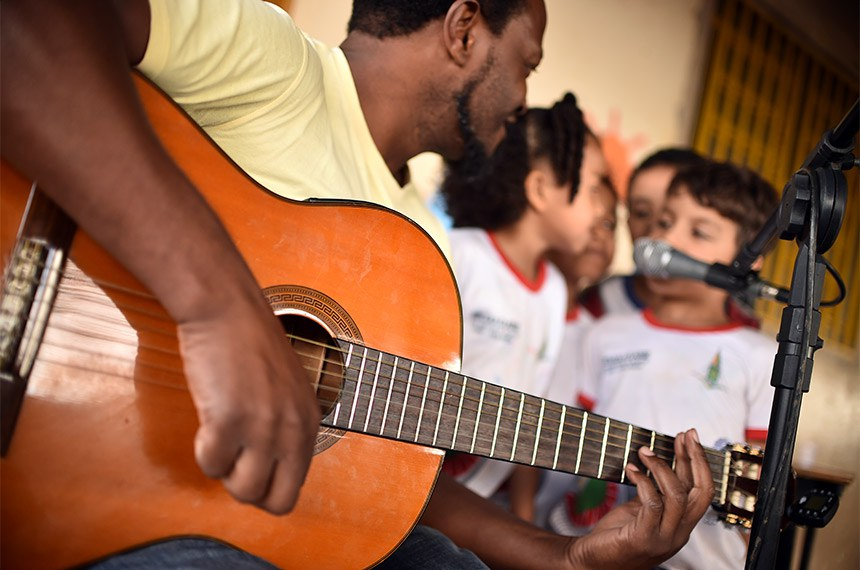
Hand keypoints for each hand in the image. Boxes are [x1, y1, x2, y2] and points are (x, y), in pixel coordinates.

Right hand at [178, 291, 320, 514]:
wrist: (227, 310)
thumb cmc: (248, 344)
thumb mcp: (286, 391)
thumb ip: (285, 429)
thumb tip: (266, 472)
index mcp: (309, 422)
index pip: (294, 488)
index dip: (264, 486)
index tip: (248, 465)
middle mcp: (293, 429)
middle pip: (276, 501)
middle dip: (247, 490)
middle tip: (232, 459)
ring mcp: (264, 427)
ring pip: (243, 491)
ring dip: (224, 470)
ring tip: (220, 436)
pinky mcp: (230, 421)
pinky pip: (211, 465)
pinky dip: (203, 450)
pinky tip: (208, 421)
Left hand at [568, 429, 713, 569]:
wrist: (590, 564)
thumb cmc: (614, 538)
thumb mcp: (641, 511)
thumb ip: (656, 493)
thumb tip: (661, 463)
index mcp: (681, 526)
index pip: (702, 491)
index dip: (699, 463)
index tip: (690, 438)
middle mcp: (678, 534)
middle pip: (701, 493)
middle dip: (695, 459)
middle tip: (684, 435)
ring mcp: (663, 539)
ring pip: (678, 496)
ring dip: (661, 467)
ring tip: (644, 451)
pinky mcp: (643, 539)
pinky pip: (652, 503)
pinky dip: (642, 481)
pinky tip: (630, 470)